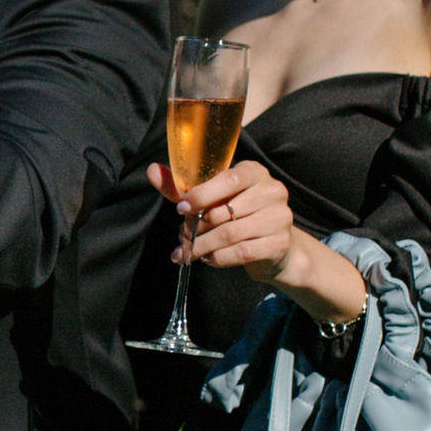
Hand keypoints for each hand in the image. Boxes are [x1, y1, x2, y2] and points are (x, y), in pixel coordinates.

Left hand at [151, 156, 365, 325]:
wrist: (273, 246)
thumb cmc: (236, 215)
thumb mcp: (211, 198)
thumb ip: (182, 188)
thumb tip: (151, 170)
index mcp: (254, 172)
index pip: (229, 179)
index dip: (201, 195)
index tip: (180, 210)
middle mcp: (272, 191)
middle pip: (225, 211)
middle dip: (197, 227)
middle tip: (182, 238)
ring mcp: (279, 217)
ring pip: (230, 234)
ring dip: (203, 246)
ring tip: (190, 252)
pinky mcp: (279, 243)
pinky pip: (241, 253)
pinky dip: (218, 258)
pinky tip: (208, 259)